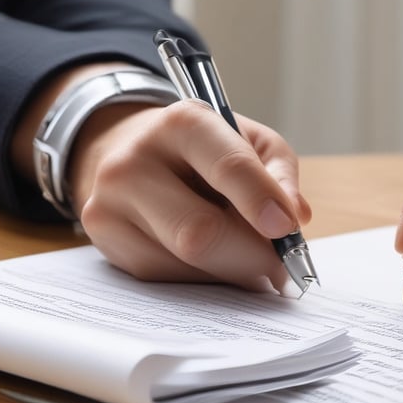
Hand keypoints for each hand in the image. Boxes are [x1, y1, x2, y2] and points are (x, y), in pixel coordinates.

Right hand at [68, 99, 310, 291]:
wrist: (130, 151)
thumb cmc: (204, 150)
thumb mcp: (248, 139)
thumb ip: (279, 171)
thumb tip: (296, 217)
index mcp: (182, 124)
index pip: (227, 166)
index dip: (261, 201)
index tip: (287, 228)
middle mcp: (135, 161)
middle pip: (202, 231)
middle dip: (252, 256)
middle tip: (282, 266)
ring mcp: (111, 204)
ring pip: (187, 262)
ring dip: (234, 271)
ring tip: (250, 258)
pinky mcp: (105, 240)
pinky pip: (169, 278)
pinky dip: (207, 277)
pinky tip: (214, 260)